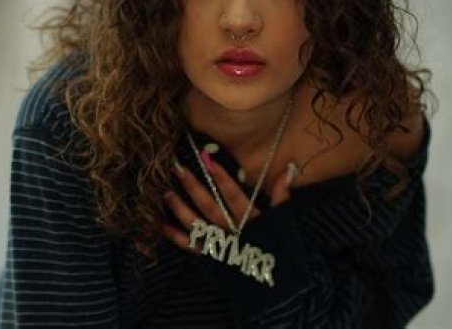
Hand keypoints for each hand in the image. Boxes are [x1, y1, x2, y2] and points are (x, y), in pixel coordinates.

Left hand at [162, 159, 295, 251]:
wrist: (275, 289)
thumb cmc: (281, 253)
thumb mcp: (283, 222)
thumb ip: (281, 195)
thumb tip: (287, 170)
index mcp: (252, 221)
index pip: (234, 196)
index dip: (222, 179)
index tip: (208, 161)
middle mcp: (232, 232)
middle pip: (210, 206)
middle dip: (193, 187)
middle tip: (177, 169)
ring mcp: (220, 246)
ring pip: (196, 224)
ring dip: (180, 208)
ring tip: (166, 192)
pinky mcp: (211, 260)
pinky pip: (191, 247)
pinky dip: (177, 237)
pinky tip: (164, 225)